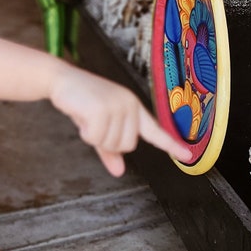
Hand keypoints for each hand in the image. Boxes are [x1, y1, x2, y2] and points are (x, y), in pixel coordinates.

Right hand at [51, 70, 192, 176]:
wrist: (61, 80)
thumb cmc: (81, 101)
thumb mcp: (98, 125)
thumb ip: (110, 149)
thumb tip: (118, 171)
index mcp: (133, 107)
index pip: (156, 131)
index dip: (171, 145)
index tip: (188, 156)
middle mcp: (129, 105)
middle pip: (128, 145)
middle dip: (108, 142)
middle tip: (93, 124)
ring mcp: (117, 106)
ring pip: (112, 143)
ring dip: (94, 136)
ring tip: (86, 117)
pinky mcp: (102, 109)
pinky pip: (96, 138)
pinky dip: (85, 133)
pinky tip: (80, 116)